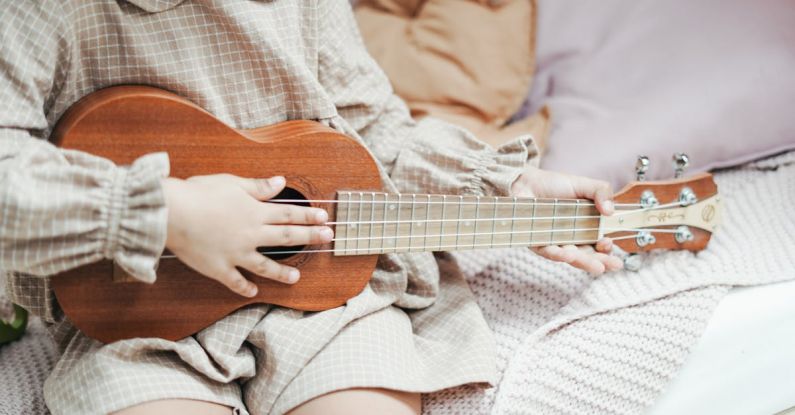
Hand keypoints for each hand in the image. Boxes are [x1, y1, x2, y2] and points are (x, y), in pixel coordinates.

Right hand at [161, 174, 331, 296]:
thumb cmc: (199, 193)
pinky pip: (235, 281)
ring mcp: (236, 254)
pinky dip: (245, 287)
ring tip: (296, 277)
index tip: (324, 218)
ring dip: (282, 272)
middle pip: (286, 237)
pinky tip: (254, 291)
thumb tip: (281, 182)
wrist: (172, 213)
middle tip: (327, 239)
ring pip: (265, 265)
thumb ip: (258, 186)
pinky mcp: (219, 267)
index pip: (289, 213)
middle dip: (309, 237)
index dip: (308, 216)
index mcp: (254, 212)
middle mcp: (250, 234)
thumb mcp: (232, 183)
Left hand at [511, 166, 622, 274]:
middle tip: (610, 266)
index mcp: (585, 228)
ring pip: (569, 257)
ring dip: (581, 261)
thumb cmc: (555, 185)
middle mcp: (571, 239)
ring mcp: (554, 242)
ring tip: (594, 265)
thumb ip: (601, 192)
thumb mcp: (584, 185)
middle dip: (599, 262)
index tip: (608, 243)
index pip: (599, 245)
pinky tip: (566, 254)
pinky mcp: (536, 242)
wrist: (527, 181)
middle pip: (586, 256)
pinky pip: (547, 252)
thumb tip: (611, 210)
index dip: (606, 249)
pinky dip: (557, 254)